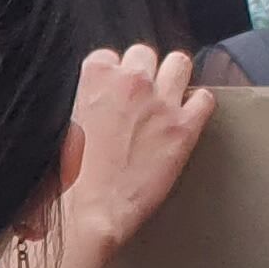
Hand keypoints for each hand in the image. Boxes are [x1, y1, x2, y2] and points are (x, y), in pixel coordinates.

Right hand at [55, 44, 214, 267]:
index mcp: (95, 77)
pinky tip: (187, 119)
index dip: (111, 76)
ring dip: (173, 79)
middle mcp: (131, 81)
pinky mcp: (184, 128)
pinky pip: (205, 99)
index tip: (111, 93)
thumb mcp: (63, 125)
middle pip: (144, 54)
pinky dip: (198, 107)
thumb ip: (83, 101)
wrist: (89, 213)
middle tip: (138, 99)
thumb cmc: (68, 181)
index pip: (108, 56)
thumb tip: (93, 102)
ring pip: (179, 64)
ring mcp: (161, 102)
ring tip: (166, 100)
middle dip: (142, 73)